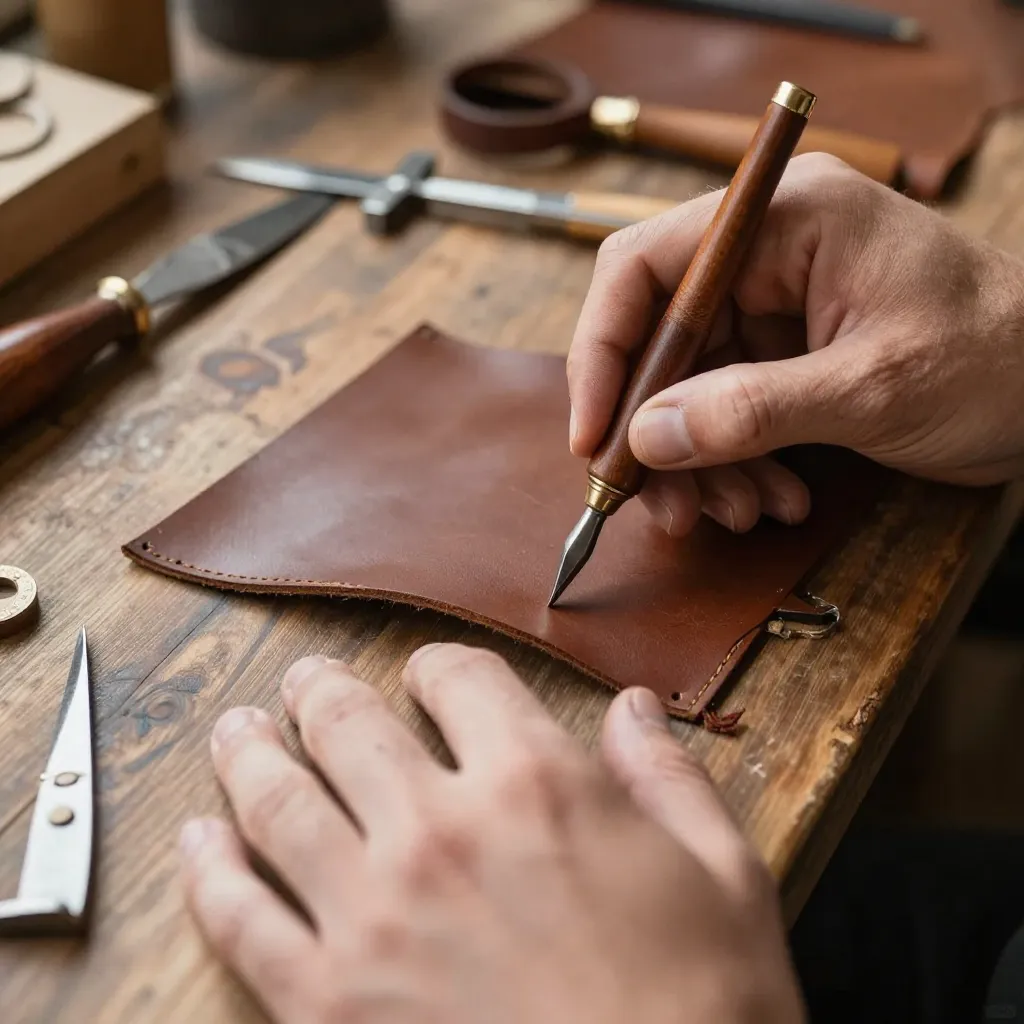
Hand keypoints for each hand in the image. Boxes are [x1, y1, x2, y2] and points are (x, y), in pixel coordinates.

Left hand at [181, 644, 804, 1023]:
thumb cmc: (704, 1009)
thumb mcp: (724, 875)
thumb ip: (668, 778)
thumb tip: (633, 710)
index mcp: (536, 784)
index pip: (460, 678)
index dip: (439, 668)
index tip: (430, 678)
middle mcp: (441, 831)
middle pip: (349, 723)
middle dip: (320, 692)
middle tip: (302, 685)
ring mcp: (372, 916)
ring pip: (278, 801)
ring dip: (248, 754)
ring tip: (236, 732)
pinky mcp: (327, 1004)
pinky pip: (241, 920)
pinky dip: (208, 872)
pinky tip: (197, 842)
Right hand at [568, 154, 1023, 537]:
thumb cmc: (999, 358)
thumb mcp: (871, 388)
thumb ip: (751, 411)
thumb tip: (646, 437)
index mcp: (786, 219)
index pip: (645, 266)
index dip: (604, 351)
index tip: (593, 435)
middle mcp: (768, 253)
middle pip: (658, 339)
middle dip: (654, 430)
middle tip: (661, 504)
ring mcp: (775, 305)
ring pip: (685, 386)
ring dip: (696, 462)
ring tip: (735, 513)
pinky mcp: (784, 353)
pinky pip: (723, 410)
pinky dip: (733, 464)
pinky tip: (770, 498)